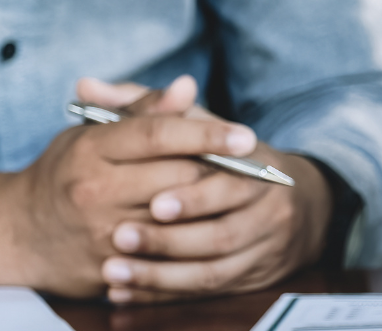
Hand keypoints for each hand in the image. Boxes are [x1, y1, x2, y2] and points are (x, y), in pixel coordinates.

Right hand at [0, 90, 254, 296]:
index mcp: (91, 150)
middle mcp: (93, 191)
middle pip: (177, 178)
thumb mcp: (95, 132)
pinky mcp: (107, 269)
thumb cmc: (65, 172)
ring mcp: (100, 234)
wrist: (13, 233)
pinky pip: (164, 258)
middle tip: (252, 166)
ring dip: (213, 208)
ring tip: (238, 196)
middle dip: (219, 172)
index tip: (246, 135)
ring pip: (178, 219)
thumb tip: (187, 85)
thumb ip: (144, 109)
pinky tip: (214, 229)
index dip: (207, 134)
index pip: (159, 135)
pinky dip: (193, 242)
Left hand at [76, 76, 333, 303]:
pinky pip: (208, 292)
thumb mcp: (197, 124)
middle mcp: (270, 207)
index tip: (154, 202)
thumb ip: (140, 105)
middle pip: (222, 232)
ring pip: (213, 270)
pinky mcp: (254, 277)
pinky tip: (124, 292)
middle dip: (169, 239)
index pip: (230, 178)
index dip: (195, 194)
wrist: (294, 203)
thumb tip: (87, 85)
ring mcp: (264, 247)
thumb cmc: (225, 158)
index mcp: (257, 164)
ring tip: (112, 270)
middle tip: (119, 237)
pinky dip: (164, 295)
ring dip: (160, 274)